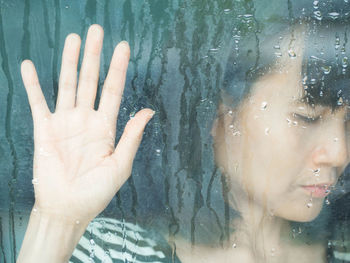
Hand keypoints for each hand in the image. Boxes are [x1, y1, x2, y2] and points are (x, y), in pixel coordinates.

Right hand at [21, 24, 153, 223]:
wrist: (68, 208)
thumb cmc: (96, 191)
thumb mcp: (120, 165)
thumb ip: (132, 136)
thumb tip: (148, 110)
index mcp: (106, 126)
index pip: (113, 89)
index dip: (118, 68)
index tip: (123, 46)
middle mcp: (86, 119)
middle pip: (90, 80)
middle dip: (93, 56)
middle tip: (95, 30)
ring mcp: (65, 122)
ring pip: (67, 84)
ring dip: (69, 61)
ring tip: (73, 38)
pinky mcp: (44, 129)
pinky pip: (37, 102)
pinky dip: (32, 84)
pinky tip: (29, 65)